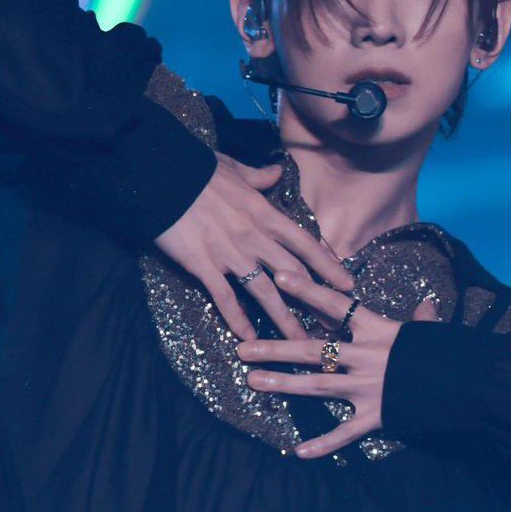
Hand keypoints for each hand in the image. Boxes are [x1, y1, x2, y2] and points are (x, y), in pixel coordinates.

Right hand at [154, 153, 354, 340]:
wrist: (163, 178)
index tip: (347, 283)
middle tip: (331, 322)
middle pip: (293, 274)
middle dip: (314, 300)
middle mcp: (254, 237)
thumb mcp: (236, 169)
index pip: (305, 244)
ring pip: (265, 292)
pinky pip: (225, 297)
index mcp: (265, 214)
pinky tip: (248, 338)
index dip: (328, 265)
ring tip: (299, 342)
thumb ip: (260, 177)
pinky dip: (238, 318)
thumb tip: (277, 172)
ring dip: (284, 319)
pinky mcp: (204, 266)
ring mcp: (230, 254)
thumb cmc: (200, 171)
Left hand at [236, 269, 436, 458]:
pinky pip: (344, 433)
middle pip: (312, 350)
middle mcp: (364, 355)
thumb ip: (421, 318)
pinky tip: (297, 452)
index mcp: (375, 329)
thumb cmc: (443, 352)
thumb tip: (427, 303)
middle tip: (242, 348)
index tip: (277, 276)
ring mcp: (366, 387)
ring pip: (317, 386)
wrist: (466, 383)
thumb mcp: (428, 330)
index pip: (334, 304)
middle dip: (275, 348)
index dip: (305, 289)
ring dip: (283, 383)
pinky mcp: (375, 416)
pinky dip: (323, 444)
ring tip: (252, 381)